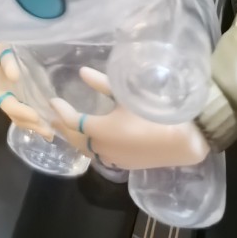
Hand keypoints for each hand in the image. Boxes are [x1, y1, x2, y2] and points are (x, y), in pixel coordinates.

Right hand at [0, 43, 53, 139]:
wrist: (8, 44)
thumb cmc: (4, 47)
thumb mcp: (3, 51)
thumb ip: (8, 63)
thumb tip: (14, 76)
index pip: (10, 106)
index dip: (22, 112)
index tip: (36, 116)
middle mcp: (7, 101)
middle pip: (18, 118)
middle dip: (33, 125)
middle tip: (49, 132)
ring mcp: (17, 102)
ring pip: (25, 119)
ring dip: (38, 127)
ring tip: (53, 132)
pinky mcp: (26, 100)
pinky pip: (32, 114)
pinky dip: (41, 121)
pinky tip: (53, 125)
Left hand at [50, 67, 209, 170]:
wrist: (184, 141)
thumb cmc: (155, 113)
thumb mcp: (128, 95)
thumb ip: (103, 84)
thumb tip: (82, 72)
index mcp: (100, 130)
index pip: (73, 120)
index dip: (61, 110)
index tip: (53, 101)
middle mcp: (102, 148)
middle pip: (75, 138)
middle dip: (64, 127)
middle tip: (54, 117)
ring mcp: (112, 159)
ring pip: (86, 149)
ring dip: (76, 138)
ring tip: (69, 128)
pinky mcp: (123, 165)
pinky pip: (99, 156)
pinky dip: (90, 146)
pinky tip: (92, 140)